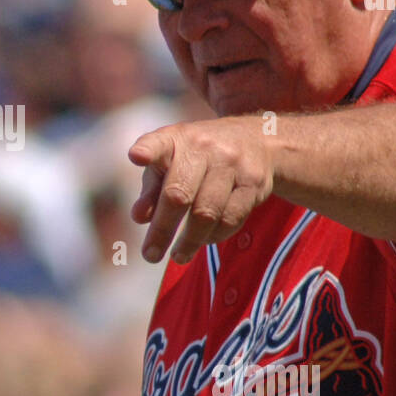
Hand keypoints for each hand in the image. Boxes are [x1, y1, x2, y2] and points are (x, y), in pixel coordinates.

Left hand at [129, 116, 274, 263]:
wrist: (258, 141)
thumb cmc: (200, 158)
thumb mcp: (172, 163)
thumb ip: (152, 189)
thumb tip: (139, 218)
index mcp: (176, 140)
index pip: (159, 142)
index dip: (148, 150)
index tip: (137, 157)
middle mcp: (203, 147)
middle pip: (179, 194)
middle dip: (162, 229)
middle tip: (150, 255)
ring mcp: (231, 164)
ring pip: (207, 212)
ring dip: (190, 241)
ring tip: (178, 256)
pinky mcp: (254, 182)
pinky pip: (230, 219)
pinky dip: (214, 235)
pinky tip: (205, 240)